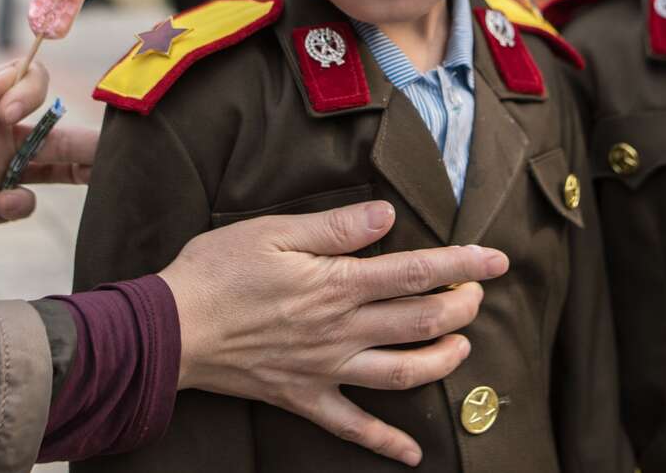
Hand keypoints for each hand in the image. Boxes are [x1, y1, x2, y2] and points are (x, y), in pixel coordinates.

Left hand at [0, 61, 98, 238]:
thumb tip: (9, 85)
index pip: (29, 85)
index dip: (31, 93)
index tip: (8, 108)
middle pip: (55, 131)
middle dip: (89, 137)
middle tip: (118, 148)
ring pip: (50, 171)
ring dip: (76, 171)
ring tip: (98, 174)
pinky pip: (15, 207)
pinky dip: (22, 205)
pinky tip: (7, 201)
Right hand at [161, 202, 507, 466]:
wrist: (170, 329)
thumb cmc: (217, 271)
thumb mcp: (272, 232)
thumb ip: (335, 228)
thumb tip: (386, 216)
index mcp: (336, 284)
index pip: (414, 272)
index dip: (461, 264)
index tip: (495, 259)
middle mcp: (340, 330)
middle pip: (421, 322)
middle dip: (462, 308)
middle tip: (477, 294)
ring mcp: (326, 369)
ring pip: (402, 373)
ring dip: (442, 362)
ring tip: (462, 347)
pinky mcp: (304, 397)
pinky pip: (353, 427)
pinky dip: (387, 442)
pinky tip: (413, 453)